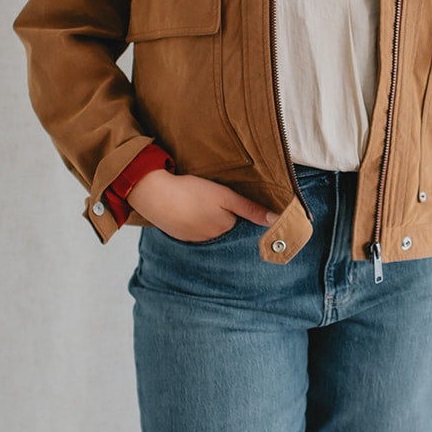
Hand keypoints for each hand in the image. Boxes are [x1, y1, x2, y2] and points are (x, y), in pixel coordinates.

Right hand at [126, 169, 275, 242]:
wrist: (154, 194)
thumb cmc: (191, 192)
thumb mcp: (225, 195)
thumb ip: (251, 208)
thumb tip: (277, 220)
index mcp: (224, 227)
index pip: (238, 221)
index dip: (235, 209)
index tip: (228, 200)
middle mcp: (211, 238)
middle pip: (223, 227)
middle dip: (221, 216)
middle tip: (209, 200)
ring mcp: (193, 239)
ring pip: (207, 229)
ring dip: (206, 219)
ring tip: (197, 203)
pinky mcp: (179, 236)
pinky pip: (192, 231)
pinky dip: (192, 222)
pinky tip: (186, 210)